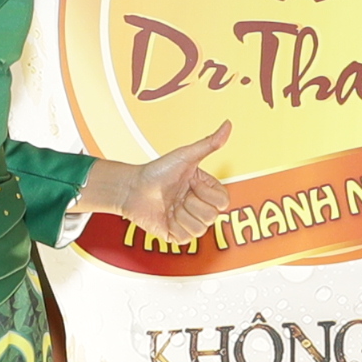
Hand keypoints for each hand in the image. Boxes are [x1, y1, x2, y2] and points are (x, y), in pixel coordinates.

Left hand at [85, 120, 232, 239]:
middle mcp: (200, 208)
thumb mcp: (185, 156)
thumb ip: (209, 144)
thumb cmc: (158, 170)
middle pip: (212, 216)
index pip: (223, 202)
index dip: (206, 192)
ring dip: (181, 215)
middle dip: (191, 203)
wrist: (133, 188)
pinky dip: (174, 226)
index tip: (191, 182)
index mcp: (207, 191)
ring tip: (170, 206)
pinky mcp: (176, 236)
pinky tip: (166, 216)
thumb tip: (228, 124)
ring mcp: (189, 223)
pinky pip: (186, 238)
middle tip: (178, 195)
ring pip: (200, 229)